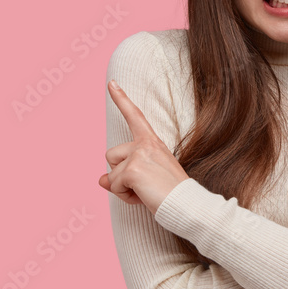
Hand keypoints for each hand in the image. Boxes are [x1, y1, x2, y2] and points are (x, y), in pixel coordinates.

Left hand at [99, 80, 189, 214]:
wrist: (186, 205)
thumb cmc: (170, 193)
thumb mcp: (144, 180)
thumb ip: (122, 176)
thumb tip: (101, 180)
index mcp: (153, 142)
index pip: (135, 117)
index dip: (122, 99)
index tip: (111, 83)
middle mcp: (145, 144)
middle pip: (111, 156)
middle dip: (119, 174)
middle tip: (144, 185)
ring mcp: (138, 155)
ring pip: (111, 173)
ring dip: (121, 187)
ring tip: (144, 191)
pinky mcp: (132, 170)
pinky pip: (114, 185)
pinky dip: (124, 196)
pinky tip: (142, 196)